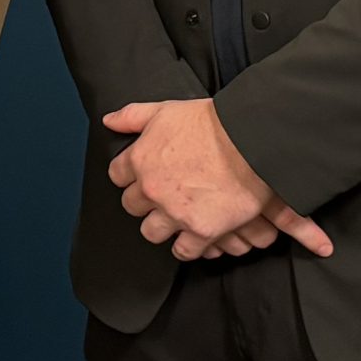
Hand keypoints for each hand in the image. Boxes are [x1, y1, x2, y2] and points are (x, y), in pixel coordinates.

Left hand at [105, 100, 332, 261]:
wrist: (251, 141)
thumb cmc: (213, 123)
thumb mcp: (165, 110)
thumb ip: (132, 116)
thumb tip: (109, 121)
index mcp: (141, 160)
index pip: (118, 175)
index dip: (129, 177)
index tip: (140, 178)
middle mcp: (153, 189)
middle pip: (132, 206)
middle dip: (143, 202)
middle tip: (159, 198)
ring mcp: (175, 212)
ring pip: (151, 232)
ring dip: (160, 227)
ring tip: (173, 220)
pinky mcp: (201, 230)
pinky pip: (183, 251)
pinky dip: (186, 248)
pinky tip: (191, 241)